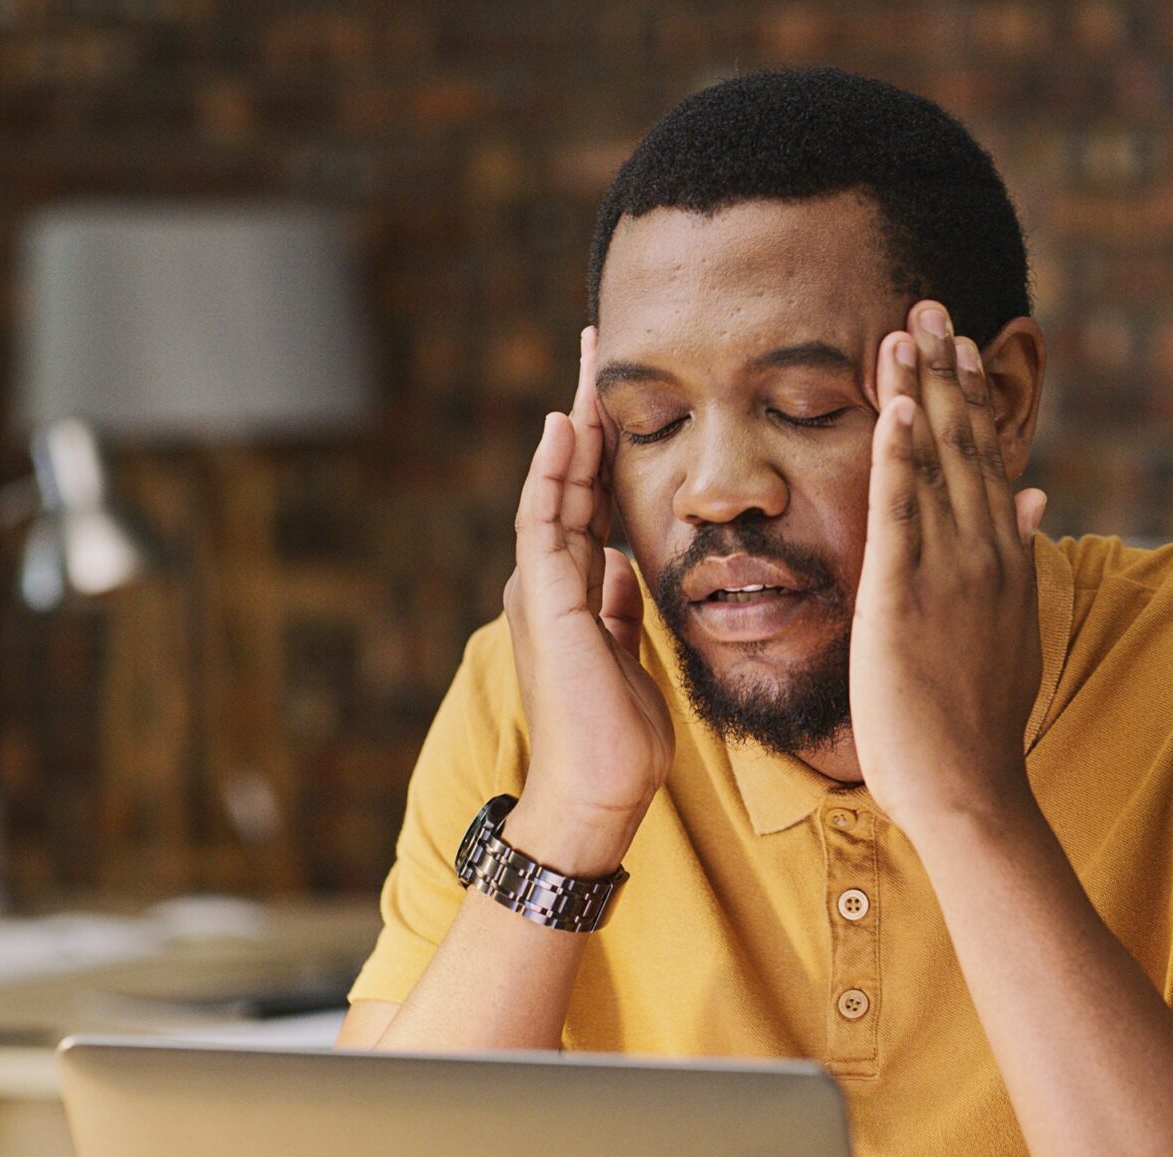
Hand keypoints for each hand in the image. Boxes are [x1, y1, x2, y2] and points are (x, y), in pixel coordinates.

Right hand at [502, 326, 673, 873]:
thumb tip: (619, 566)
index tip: (621, 391)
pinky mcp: (549, 602)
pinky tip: (568, 426)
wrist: (598, 796)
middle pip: (569, 478)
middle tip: (601, 344)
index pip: (589, 499)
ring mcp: (543, 589)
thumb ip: (618, 608)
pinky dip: (554, 471)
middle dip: (586, 411)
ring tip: (588, 364)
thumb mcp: (629, 656)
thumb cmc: (618, 739)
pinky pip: (546, 520)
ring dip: (572, 424)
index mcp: (573, 591)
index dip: (603, 444)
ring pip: (554, 486)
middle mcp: (550, 580)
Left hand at [850, 300, 1048, 838]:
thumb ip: (1022, 560)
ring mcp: (949, 573)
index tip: (960, 344)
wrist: (969, 789)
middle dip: (945, 371)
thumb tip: (1038, 501)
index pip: (988, 461)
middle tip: (928, 305)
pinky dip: (898, 457)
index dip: (972, 398)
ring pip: (934, 463)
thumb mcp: (1012, 631)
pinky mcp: (903, 597)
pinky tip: (892, 407)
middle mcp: (984, 554)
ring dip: (919, 392)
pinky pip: (900, 513)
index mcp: (1004, 560)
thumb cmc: (978, 724)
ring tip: (905, 330)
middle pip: (964, 444)